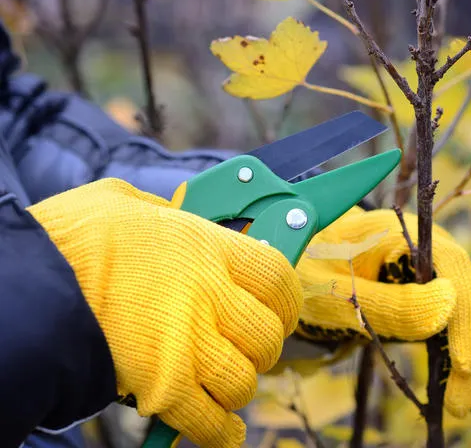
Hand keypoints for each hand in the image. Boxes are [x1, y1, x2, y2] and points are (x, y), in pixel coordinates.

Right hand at [27, 178, 302, 447]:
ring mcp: (189, 346)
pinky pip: (210, 422)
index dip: (286, 299)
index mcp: (207, 248)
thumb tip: (181, 217)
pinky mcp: (164, 388)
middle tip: (246, 345)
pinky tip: (222, 430)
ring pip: (243, 382)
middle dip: (261, 346)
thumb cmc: (71, 239)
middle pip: (267, 336)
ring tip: (223, 381)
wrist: (28, 287)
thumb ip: (164, 212)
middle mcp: (209, 298)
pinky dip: (220, 431)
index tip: (280, 307)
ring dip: (236, 386)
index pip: (278, 278)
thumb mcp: (124, 202)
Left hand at [293, 207, 470, 428]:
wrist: (299, 261)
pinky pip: (453, 325)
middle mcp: (429, 250)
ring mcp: (432, 272)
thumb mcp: (338, 290)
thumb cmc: (309, 268)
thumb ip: (391, 302)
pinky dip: (460, 358)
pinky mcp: (427, 294)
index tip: (463, 367)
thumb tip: (451, 305)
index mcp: (407, 235)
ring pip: (470, 317)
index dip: (465, 322)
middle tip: (469, 409)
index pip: (455, 274)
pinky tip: (463, 390)